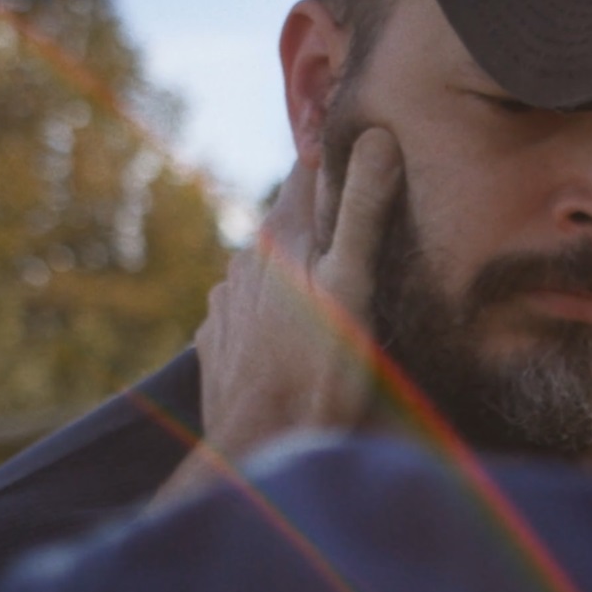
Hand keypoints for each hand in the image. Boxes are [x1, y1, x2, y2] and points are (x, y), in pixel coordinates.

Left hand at [154, 129, 402, 503]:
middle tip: (368, 256)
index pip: (309, 173)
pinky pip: (250, 315)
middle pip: (292, 228)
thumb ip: (363, 211)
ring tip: (336, 311)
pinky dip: (275, 320)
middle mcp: (242, 262)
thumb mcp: (355, 287)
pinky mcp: (216, 344)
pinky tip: (300, 347)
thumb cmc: (319, 375)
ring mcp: (223, 305)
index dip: (342, 165)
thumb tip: (376, 136)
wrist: (257, 454)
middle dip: (324, 233)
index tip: (373, 165)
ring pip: (270, 273)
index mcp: (278, 238)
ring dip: (299, 281)